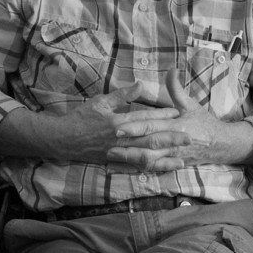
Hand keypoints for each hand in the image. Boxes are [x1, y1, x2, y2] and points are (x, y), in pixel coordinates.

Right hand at [50, 81, 177, 163]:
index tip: (178, 112)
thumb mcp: (100, 102)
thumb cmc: (80, 118)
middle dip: (171, 138)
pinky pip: (137, 167)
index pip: (144, 117)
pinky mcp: (116, 162)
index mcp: (117, 122)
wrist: (62, 140)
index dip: (162, 115)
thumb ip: (122, 95)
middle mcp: (120, 139)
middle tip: (190, 137)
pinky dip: (152, 168)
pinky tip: (164, 168)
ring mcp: (118, 153)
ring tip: (182, 156)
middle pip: (150, 139)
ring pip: (146, 156)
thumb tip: (140, 84)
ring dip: (165, 157)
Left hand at [108, 68, 252, 169]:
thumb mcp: (191, 104)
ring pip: (149, 160)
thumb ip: (177, 89)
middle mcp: (174, 142)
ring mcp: (173, 155)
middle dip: (128, 146)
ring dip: (130, 160)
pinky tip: (124, 168)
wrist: (220, 144)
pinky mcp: (172, 164)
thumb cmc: (204, 122)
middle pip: (147, 146)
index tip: (118, 128)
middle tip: (108, 144)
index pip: (152, 126)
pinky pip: (153, 169)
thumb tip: (171, 70)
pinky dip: (138, 169)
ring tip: (111, 157)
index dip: (135, 128)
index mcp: (177, 125)